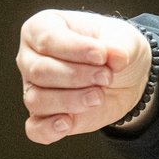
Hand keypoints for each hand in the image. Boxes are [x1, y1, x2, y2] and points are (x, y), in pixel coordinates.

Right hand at [17, 9, 151, 143]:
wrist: (126, 75)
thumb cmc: (114, 47)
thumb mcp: (123, 37)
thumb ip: (119, 45)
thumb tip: (116, 57)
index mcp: (42, 29)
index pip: (46, 39)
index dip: (75, 49)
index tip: (102, 55)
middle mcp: (31, 59)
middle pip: (39, 71)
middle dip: (77, 76)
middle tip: (106, 76)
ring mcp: (34, 89)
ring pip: (37, 99)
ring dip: (72, 100)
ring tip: (99, 95)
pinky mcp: (45, 116)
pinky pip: (35, 128)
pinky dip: (49, 129)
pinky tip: (68, 123)